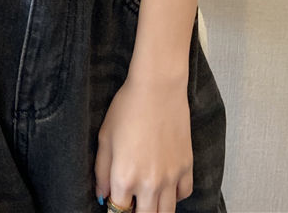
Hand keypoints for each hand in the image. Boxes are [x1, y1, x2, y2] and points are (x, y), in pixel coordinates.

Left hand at [94, 75, 192, 212]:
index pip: (119, 211)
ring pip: (166, 212)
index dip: (115, 208)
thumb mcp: (105, 137)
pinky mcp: (186, 167)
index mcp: (124, 177)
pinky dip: (174, 195)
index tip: (116, 203)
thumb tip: (103, 196)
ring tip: (147, 199)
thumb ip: (101, 171)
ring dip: (154, 208)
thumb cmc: (127, 108)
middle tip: (132, 202)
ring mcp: (170, 177)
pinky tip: (166, 185)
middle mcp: (149, 183)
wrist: (158, 88)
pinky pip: (183, 194)